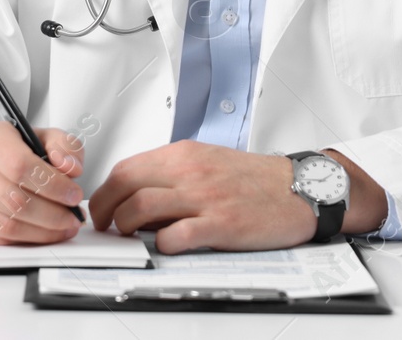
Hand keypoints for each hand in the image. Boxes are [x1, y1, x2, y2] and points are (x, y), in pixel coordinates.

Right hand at [0, 121, 85, 244]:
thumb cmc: (12, 151)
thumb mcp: (41, 137)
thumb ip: (64, 145)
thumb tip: (71, 168)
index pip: (21, 166)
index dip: (54, 186)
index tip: (74, 195)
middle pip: (15, 201)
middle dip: (53, 215)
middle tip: (72, 217)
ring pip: (7, 226)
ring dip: (43, 232)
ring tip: (63, 226)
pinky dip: (25, 240)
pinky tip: (40, 232)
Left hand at [88, 143, 387, 253]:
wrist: (300, 188)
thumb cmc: (256, 179)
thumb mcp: (208, 161)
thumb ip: (173, 173)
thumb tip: (140, 193)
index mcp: (184, 154)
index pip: (126, 167)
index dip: (105, 191)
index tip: (102, 206)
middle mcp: (189, 171)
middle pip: (125, 184)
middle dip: (104, 208)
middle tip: (105, 225)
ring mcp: (204, 197)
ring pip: (141, 207)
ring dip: (126, 225)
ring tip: (129, 237)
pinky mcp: (220, 223)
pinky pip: (176, 235)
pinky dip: (162, 244)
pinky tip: (166, 246)